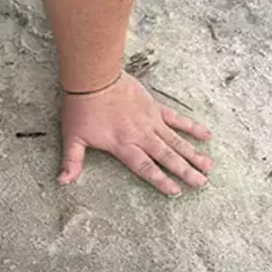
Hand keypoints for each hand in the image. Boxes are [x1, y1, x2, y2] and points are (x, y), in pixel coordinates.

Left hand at [58, 73, 212, 195]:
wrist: (94, 79)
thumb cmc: (81, 108)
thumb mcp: (72, 137)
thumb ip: (72, 161)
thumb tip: (62, 181)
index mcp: (123, 146)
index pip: (146, 168)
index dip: (161, 181)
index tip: (176, 192)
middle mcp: (141, 136)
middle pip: (168, 157)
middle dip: (185, 172)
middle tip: (202, 184)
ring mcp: (151, 121)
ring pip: (176, 141)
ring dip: (193, 154)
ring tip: (208, 167)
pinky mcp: (154, 107)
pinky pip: (177, 119)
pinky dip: (192, 127)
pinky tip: (206, 135)